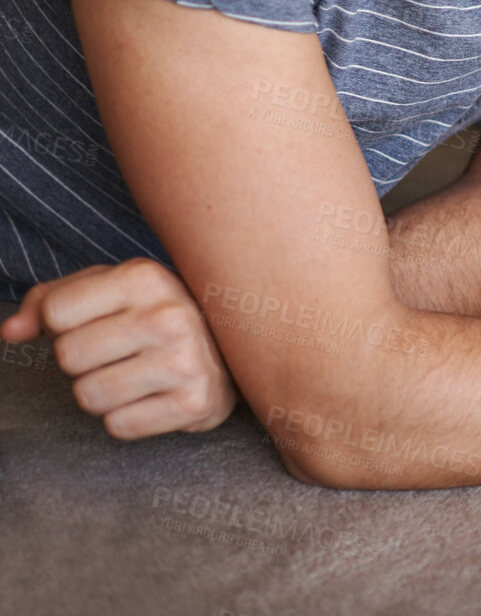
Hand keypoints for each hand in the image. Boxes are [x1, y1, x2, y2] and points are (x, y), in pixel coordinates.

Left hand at [0, 257, 235, 438]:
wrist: (235, 347)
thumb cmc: (156, 314)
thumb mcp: (108, 290)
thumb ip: (50, 301)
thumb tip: (10, 331)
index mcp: (146, 277)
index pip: (55, 313)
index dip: (65, 325)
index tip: (98, 323)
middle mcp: (170, 315)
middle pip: (68, 357)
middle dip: (82, 362)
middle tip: (118, 353)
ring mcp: (187, 360)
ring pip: (88, 396)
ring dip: (102, 393)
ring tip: (135, 375)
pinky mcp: (196, 402)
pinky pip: (119, 426)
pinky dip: (128, 418)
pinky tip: (153, 397)